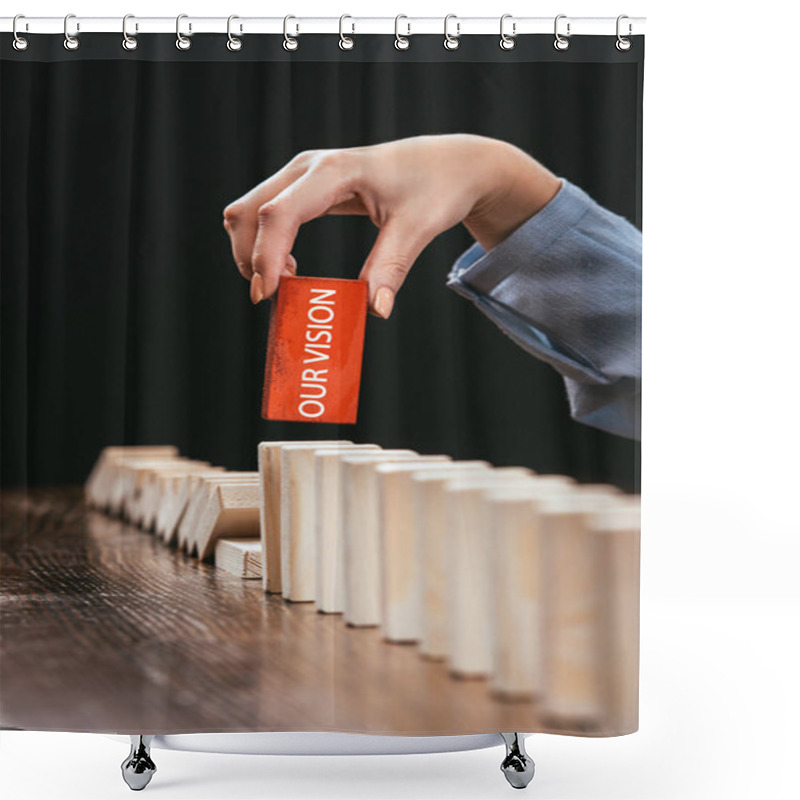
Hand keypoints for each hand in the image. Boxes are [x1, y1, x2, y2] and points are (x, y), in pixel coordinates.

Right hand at [223, 134, 560, 316]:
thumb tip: (374, 310)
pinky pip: (266, 214)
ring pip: (249, 211)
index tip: (269, 296)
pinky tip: (292, 270)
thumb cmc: (436, 187)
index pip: (279, 213)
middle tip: (276, 298)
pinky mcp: (305, 186)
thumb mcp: (417, 228)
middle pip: (248, 211)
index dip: (265, 256)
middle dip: (249, 258)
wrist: (449, 163)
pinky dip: (265, 245)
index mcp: (334, 172)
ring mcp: (303, 174)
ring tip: (289, 284)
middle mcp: (309, 167)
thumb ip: (391, 267)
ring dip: (253, 252)